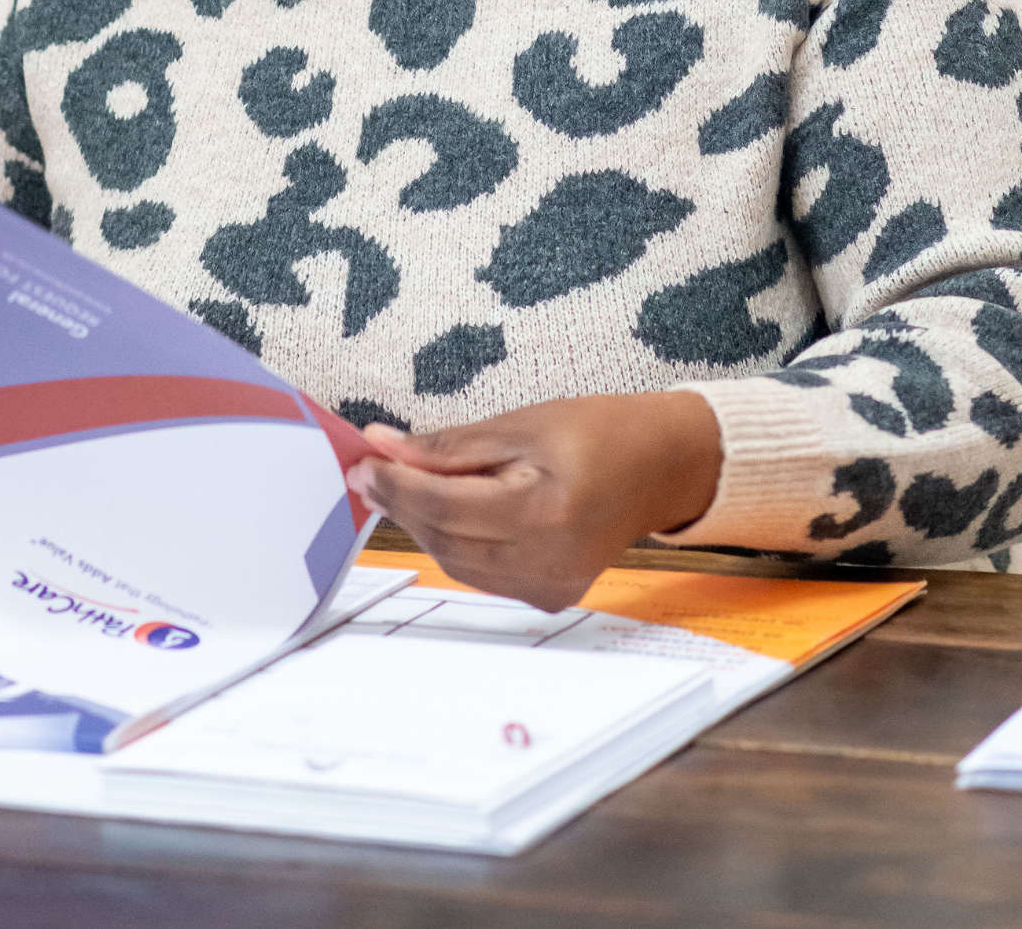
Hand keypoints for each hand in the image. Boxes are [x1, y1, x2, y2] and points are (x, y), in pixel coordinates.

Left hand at [345, 392, 722, 611]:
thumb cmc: (598, 433)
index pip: (445, 506)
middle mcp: (547, 563)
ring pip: (456, 562)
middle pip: (445, 539)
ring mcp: (549, 588)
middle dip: (402, 504)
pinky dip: (454, 542)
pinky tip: (445, 509)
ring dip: (423, 523)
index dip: (395, 485)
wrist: (660, 467)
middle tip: (370, 469)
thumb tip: (383, 448)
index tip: (362, 462)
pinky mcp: (549, 596)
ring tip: (401, 484)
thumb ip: (449, 445)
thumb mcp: (521, 425)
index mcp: (544, 513)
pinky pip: (481, 573)